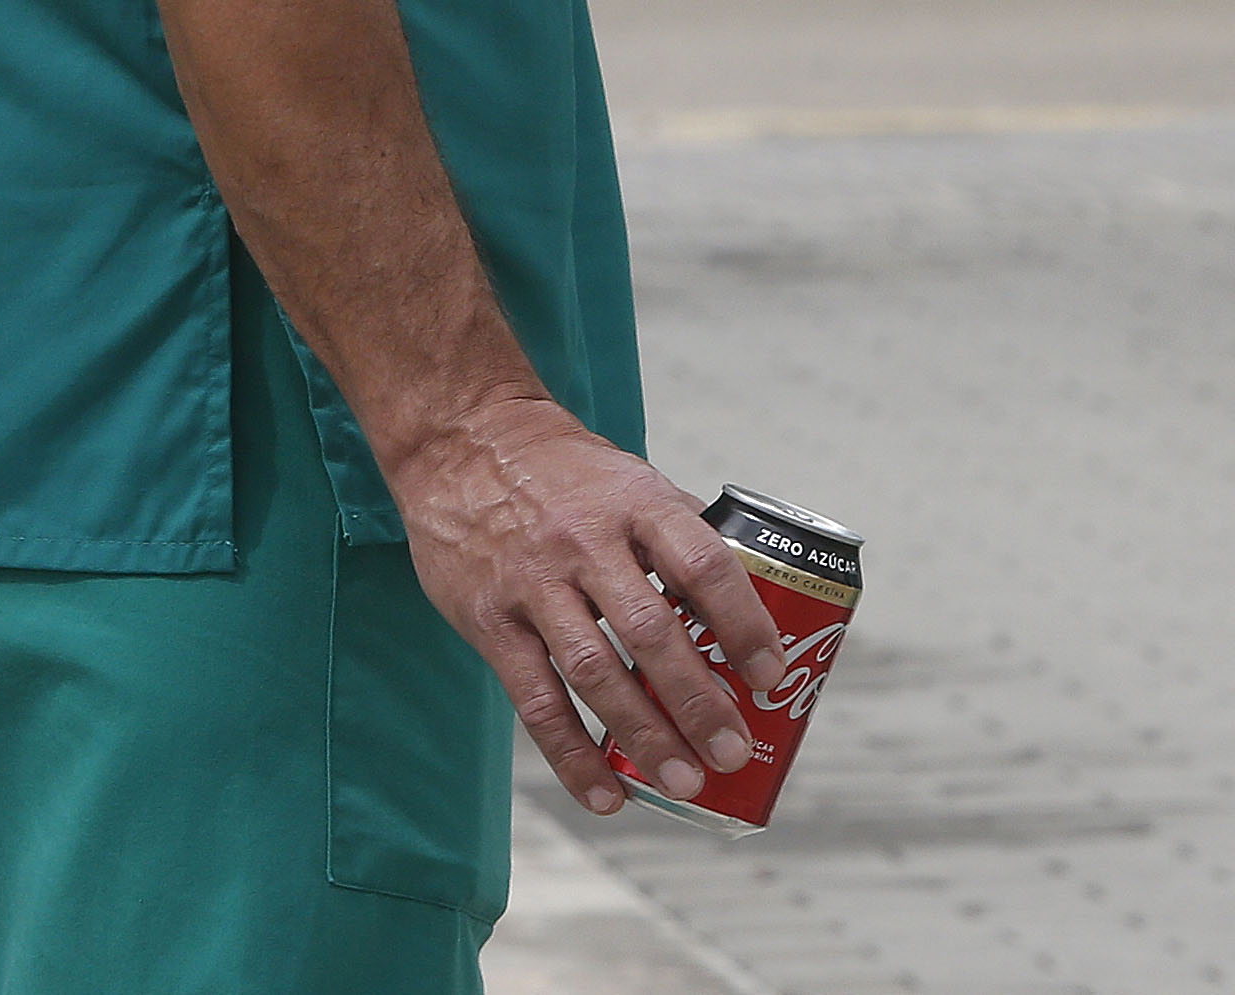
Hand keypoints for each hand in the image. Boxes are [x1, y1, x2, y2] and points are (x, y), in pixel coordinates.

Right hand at [386, 394, 786, 817]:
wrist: (462, 439)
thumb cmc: (564, 470)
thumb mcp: (630, 477)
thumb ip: (679, 535)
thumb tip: (745, 602)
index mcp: (636, 502)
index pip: (703, 565)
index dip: (744, 623)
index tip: (771, 675)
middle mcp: (586, 541)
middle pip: (652, 632)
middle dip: (698, 702)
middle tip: (733, 753)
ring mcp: (534, 582)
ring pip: (594, 673)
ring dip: (643, 737)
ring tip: (683, 784)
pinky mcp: (490, 620)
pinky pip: (535, 700)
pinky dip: (572, 755)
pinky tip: (605, 794)